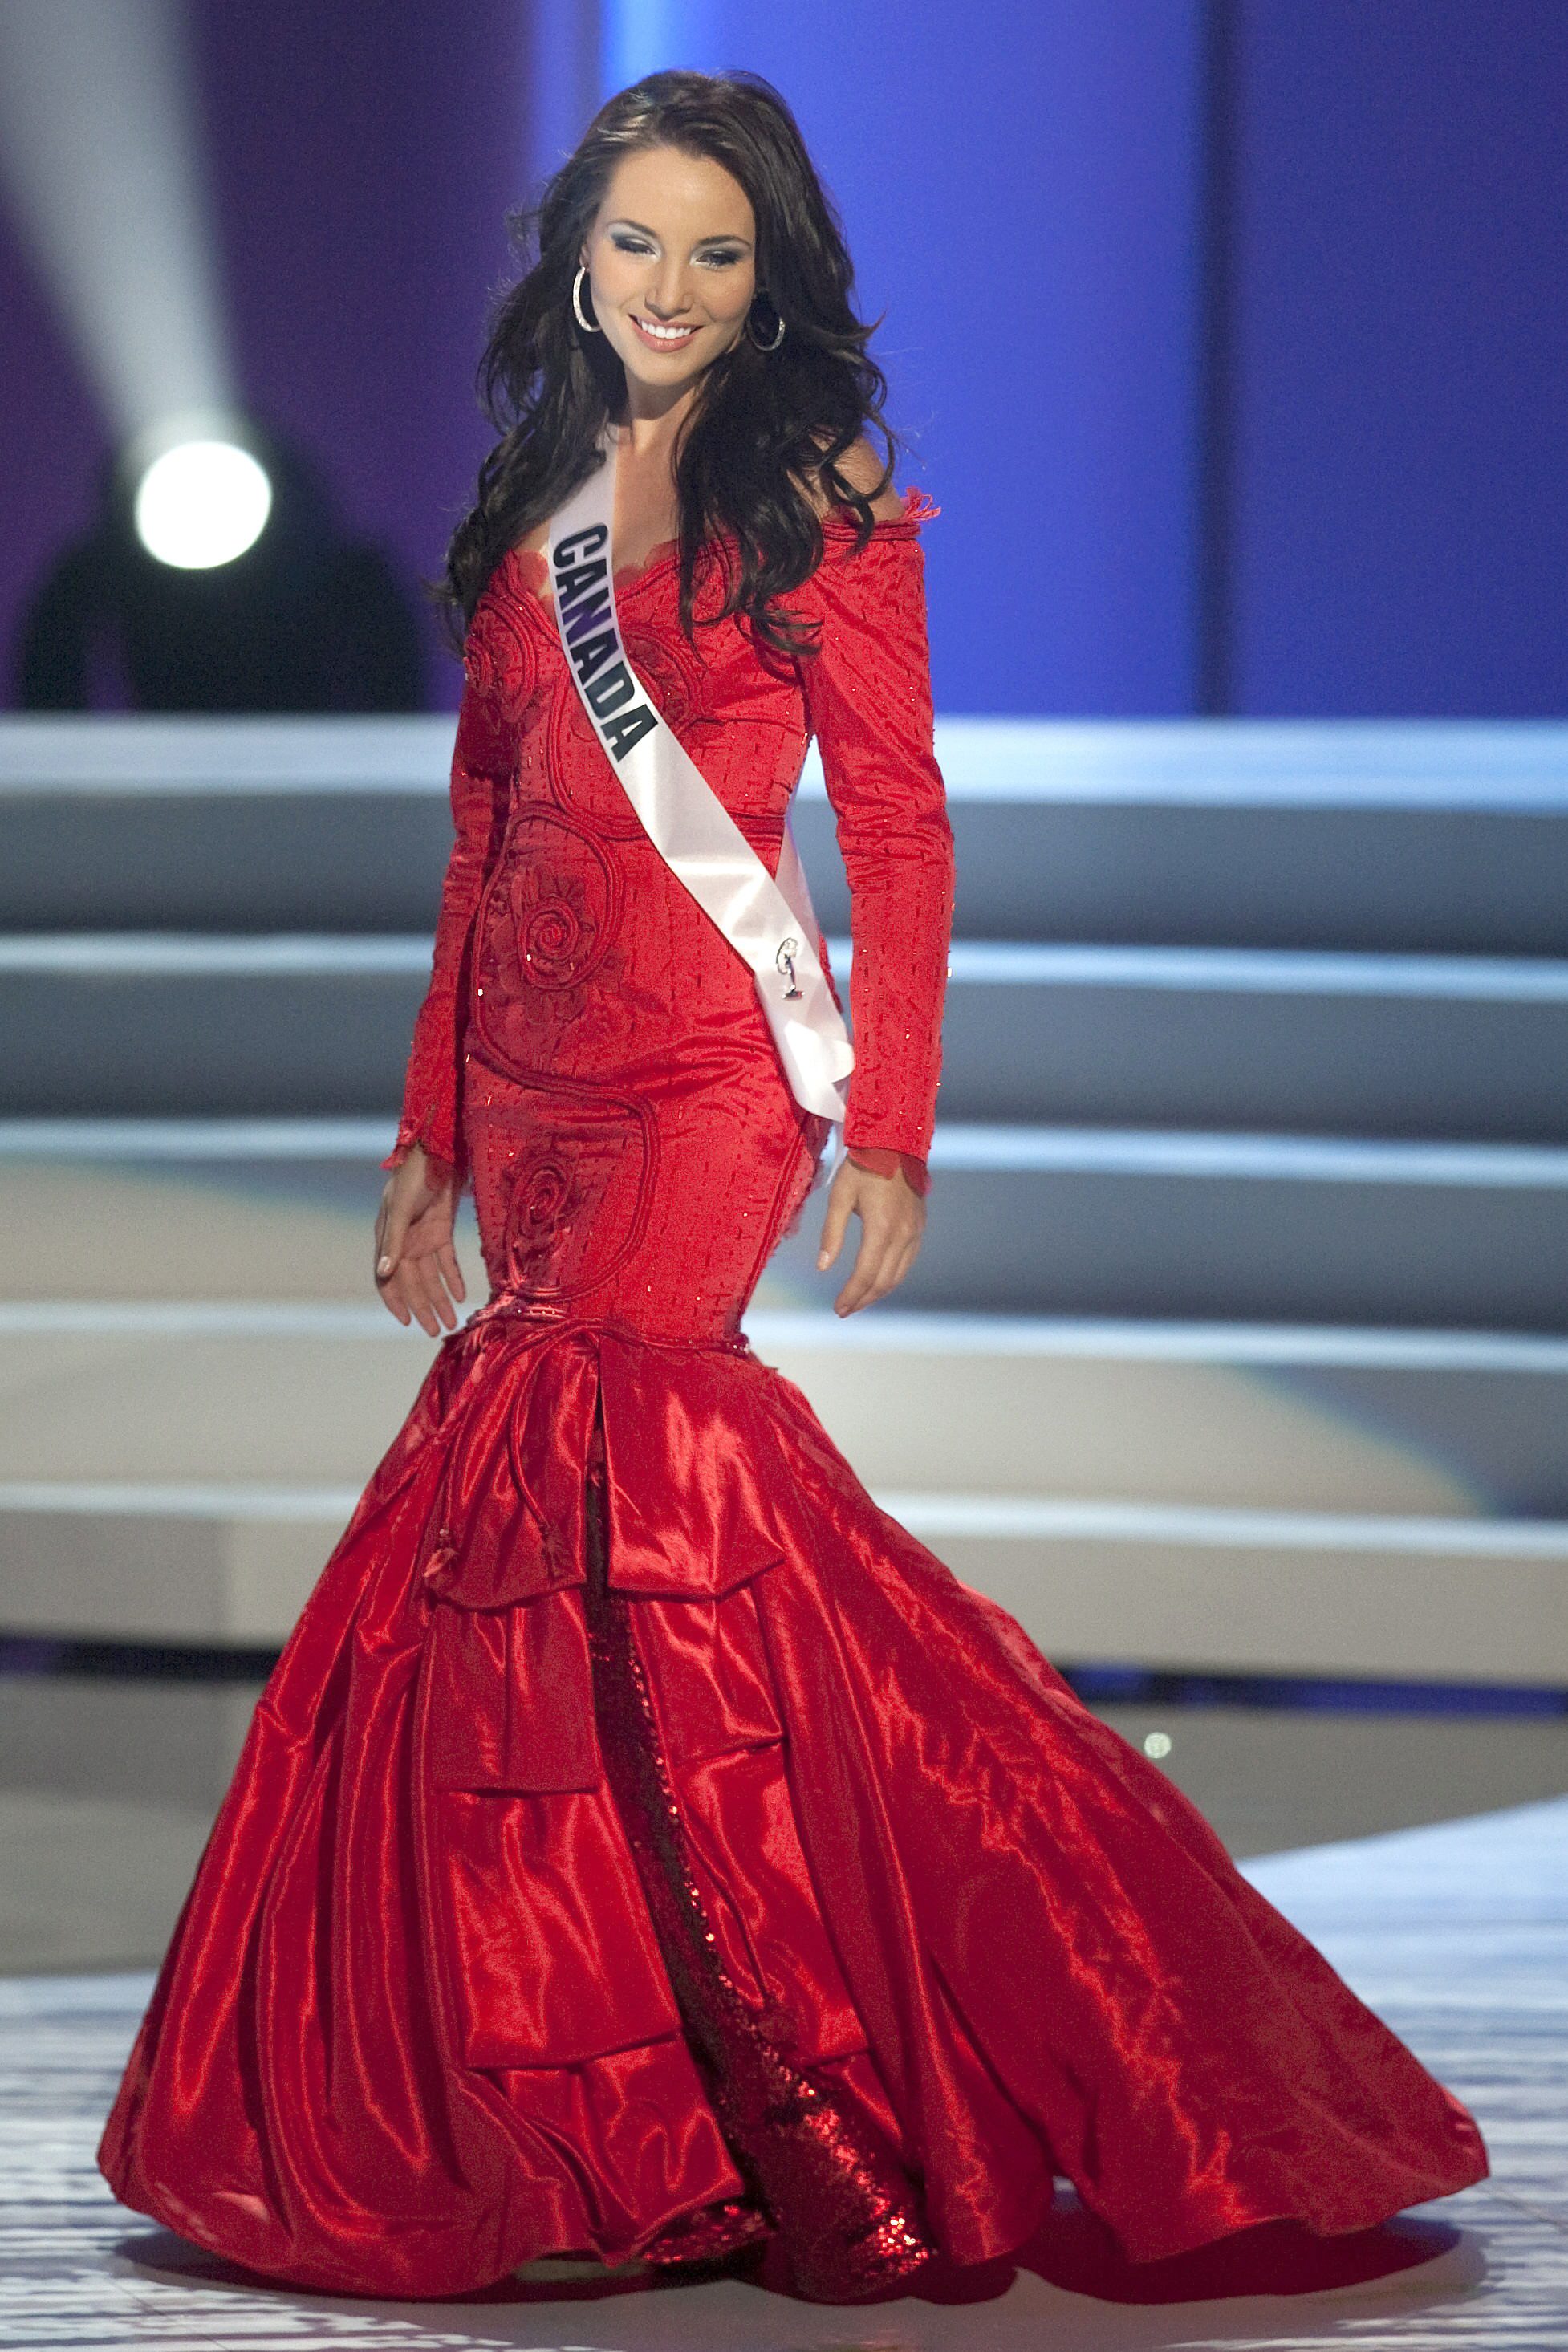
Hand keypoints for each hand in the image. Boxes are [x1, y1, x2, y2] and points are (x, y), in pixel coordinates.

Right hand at [374, 1145, 465, 1334]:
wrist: (438, 1151)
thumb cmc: (413, 1177)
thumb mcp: (399, 1210)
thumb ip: (394, 1242)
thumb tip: (383, 1273)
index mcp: (387, 1238)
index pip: (387, 1278)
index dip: (396, 1301)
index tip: (407, 1323)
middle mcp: (404, 1241)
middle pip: (413, 1283)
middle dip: (424, 1308)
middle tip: (436, 1331)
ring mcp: (423, 1236)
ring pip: (432, 1275)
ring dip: (440, 1298)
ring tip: (452, 1320)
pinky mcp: (442, 1229)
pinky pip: (447, 1260)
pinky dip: (453, 1277)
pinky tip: (462, 1294)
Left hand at [816, 1155, 924, 1315]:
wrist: (895, 1143)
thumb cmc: (862, 1167)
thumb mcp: (839, 1196)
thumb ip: (832, 1233)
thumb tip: (823, 1268)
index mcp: (882, 1228)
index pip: (866, 1274)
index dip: (851, 1295)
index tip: (838, 1308)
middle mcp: (903, 1234)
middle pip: (884, 1281)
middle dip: (863, 1299)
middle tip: (844, 1310)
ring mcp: (915, 1231)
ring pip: (899, 1274)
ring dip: (878, 1292)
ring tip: (859, 1300)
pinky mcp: (920, 1226)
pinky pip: (908, 1261)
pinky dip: (892, 1276)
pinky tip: (878, 1279)